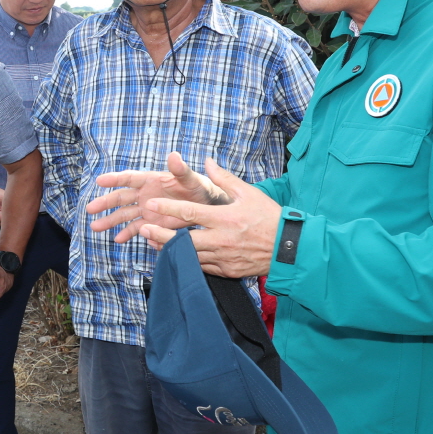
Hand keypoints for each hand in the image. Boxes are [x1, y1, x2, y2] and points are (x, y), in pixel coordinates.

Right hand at [87, 152, 227, 242]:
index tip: (99, 180)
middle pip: (121, 198)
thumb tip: (174, 155)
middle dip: (105, 203)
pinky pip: (136, 228)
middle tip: (89, 209)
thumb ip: (181, 169)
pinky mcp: (152, 222)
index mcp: (152, 180)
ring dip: (110, 221)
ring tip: (95, 228)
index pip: (130, 178)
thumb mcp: (191, 178)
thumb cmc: (199, 187)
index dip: (114, 178)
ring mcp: (147, 209)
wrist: (207, 206)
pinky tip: (118, 239)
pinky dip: (127, 234)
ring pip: (124, 215)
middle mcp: (145, 194)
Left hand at [136, 159, 281, 277]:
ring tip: (153, 243)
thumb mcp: (249, 193)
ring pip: (189, 257)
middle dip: (160, 236)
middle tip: (144, 229)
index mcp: (224, 218)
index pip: (189, 213)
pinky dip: (187, 261)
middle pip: (182, 240)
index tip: (151, 205)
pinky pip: (201, 267)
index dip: (167, 209)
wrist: (288, 249)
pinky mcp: (226, 271)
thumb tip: (207, 162)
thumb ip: (225, 179)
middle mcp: (220, 240)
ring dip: (169, 250)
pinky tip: (176, 256)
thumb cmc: (269, 218)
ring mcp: (222, 258)